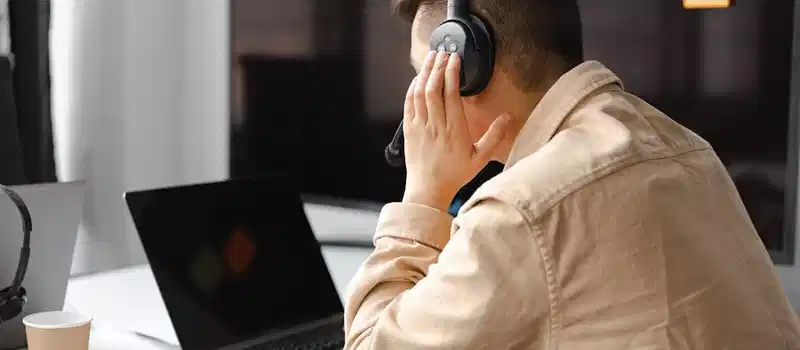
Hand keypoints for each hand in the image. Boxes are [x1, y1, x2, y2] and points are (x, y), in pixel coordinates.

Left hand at [402, 50, 510, 211]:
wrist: (428, 191)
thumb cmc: (454, 175)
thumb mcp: (480, 158)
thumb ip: (495, 136)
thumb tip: (508, 117)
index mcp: (455, 129)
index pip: (451, 93)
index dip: (452, 72)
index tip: (455, 58)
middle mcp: (436, 125)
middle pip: (434, 88)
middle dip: (438, 66)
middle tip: (443, 51)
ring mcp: (420, 126)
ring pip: (419, 92)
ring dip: (425, 72)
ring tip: (431, 57)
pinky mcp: (409, 130)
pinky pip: (409, 103)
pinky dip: (412, 88)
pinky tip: (418, 78)